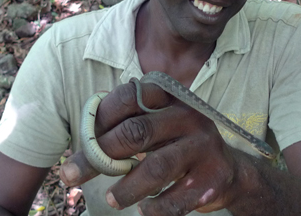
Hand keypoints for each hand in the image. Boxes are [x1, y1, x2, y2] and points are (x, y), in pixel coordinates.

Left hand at [60, 80, 242, 215]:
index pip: (128, 97)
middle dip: (98, 156)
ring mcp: (204, 145)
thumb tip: (82, 144)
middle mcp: (188, 115)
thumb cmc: (176, 144)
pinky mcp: (213, 177)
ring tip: (112, 199)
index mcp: (170, 96)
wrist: (228, 170)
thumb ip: (126, 125)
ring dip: (127, 188)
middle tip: (72, 175)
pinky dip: (155, 208)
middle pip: (137, 132)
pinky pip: (177, 198)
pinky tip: (143, 210)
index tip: (80, 143)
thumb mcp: (156, 124)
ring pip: (156, 167)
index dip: (98, 119)